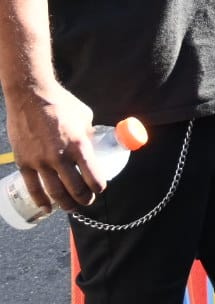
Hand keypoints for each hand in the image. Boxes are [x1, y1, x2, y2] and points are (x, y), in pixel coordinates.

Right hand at [3, 83, 100, 212]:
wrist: (30, 96)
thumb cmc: (61, 103)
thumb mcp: (84, 117)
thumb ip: (89, 134)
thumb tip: (95, 144)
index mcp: (79, 144)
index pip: (93, 175)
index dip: (99, 187)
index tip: (100, 189)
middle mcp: (60, 156)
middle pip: (74, 188)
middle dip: (84, 199)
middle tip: (87, 202)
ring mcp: (40, 161)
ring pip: (54, 191)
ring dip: (65, 203)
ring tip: (71, 208)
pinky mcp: (24, 162)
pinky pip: (33, 187)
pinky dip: (40, 200)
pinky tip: (47, 207)